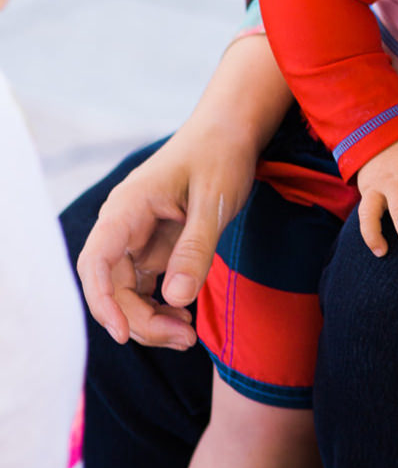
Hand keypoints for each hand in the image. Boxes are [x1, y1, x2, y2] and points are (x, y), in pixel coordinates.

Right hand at [76, 128, 257, 347]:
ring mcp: (138, 238)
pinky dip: (162, 307)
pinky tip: (184, 318)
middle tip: (184, 338)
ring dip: (151, 320)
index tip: (124, 334)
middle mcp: (124, 225)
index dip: (102, 302)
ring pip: (128, 293)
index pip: (96, 262)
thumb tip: (174, 300)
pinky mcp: (155, 247)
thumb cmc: (221, 153)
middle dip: (141, 320)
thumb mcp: (215, 200)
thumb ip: (195, 248)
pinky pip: (147, 287)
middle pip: (113, 287)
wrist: (232, 128)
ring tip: (188, 336)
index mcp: (127, 207)